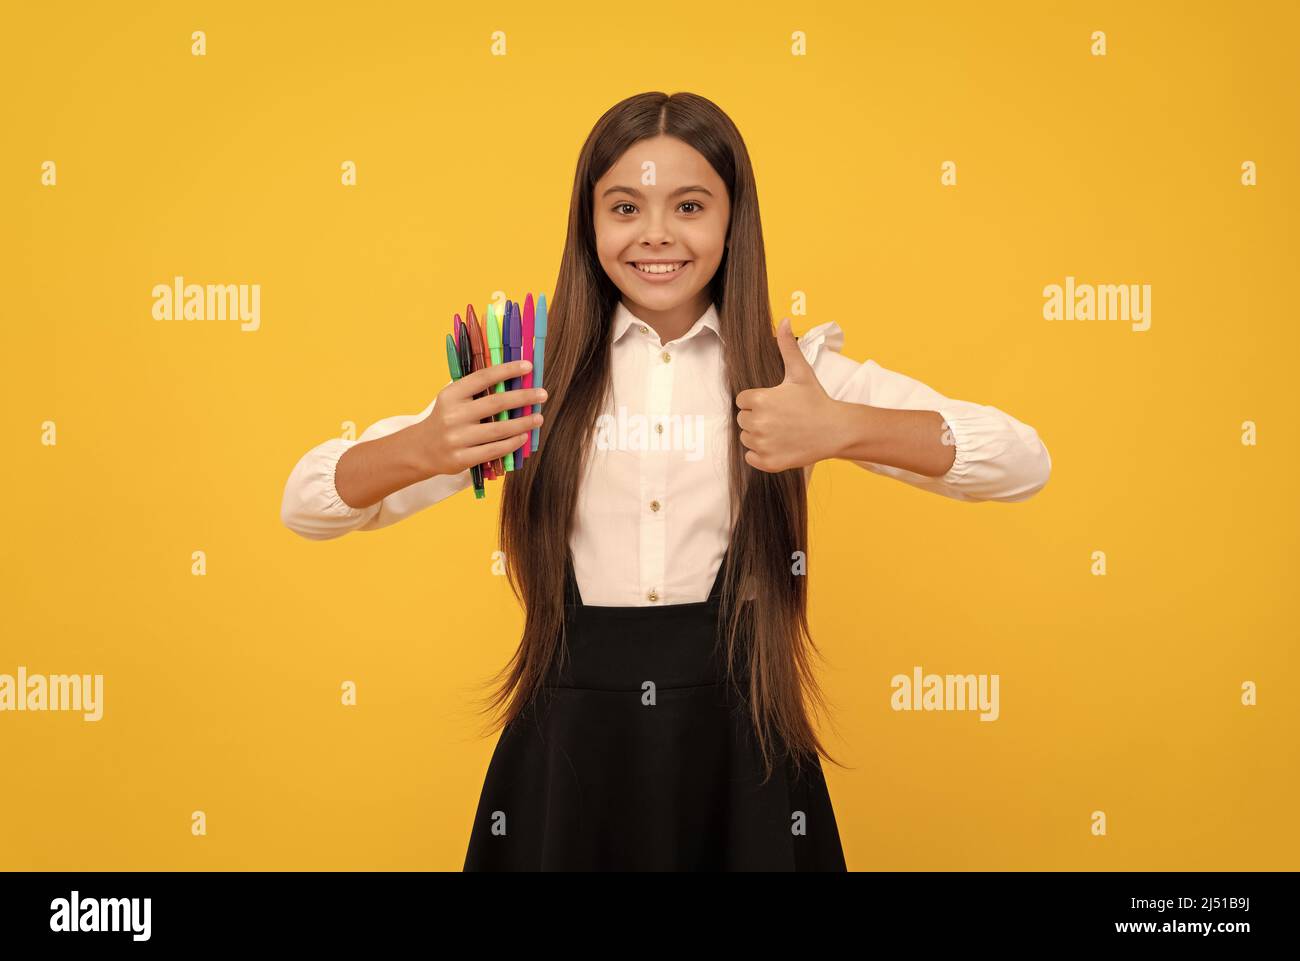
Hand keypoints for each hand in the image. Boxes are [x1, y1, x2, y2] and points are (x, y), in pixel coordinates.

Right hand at [408, 359, 545, 477]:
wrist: (422, 449)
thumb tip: (514, 381)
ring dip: (523, 423)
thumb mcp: (453, 399)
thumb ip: (477, 391)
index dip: (507, 370)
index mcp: (451, 394)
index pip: (483, 378)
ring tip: (539, 418)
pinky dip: (512, 443)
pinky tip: (523, 436)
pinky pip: (494, 449)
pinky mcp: (462, 458)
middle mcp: (453, 415)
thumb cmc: (446, 420)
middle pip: (496, 403)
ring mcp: (457, 438)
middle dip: (523, 397)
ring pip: (499, 429)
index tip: (528, 366)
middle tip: (542, 394)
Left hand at [734, 318, 839, 471]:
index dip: (758, 400)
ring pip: (747, 438)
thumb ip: (788, 347)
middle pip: (743, 420)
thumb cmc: (817, 400)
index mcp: (759, 400)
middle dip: (758, 417)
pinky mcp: (769, 462)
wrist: (836, 430)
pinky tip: (779, 445)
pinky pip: (751, 458)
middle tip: (782, 416)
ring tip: (782, 430)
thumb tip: (786, 320)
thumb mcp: (801, 372)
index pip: (742, 401)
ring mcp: (762, 445)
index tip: (776, 402)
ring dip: (759, 435)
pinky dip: (761, 454)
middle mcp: (757, 423)